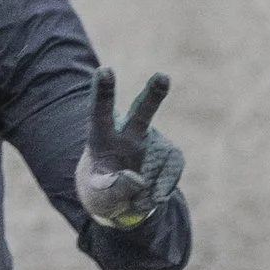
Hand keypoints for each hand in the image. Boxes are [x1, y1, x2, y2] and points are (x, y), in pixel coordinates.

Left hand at [75, 67, 183, 229]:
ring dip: (149, 186)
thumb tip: (137, 179)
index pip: (100, 113)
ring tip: (135, 198)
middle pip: (141, 111)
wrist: (123, 198)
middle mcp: (128, 132)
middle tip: (162, 77)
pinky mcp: (170, 152)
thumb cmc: (103, 192)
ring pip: (158, 160)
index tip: (104, 71)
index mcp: (102, 138)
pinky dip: (162, 189)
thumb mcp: (98, 198)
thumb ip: (112, 190)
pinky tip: (151, 194)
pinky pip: (171, 170)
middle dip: (153, 95)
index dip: (103, 93)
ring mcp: (152, 140)